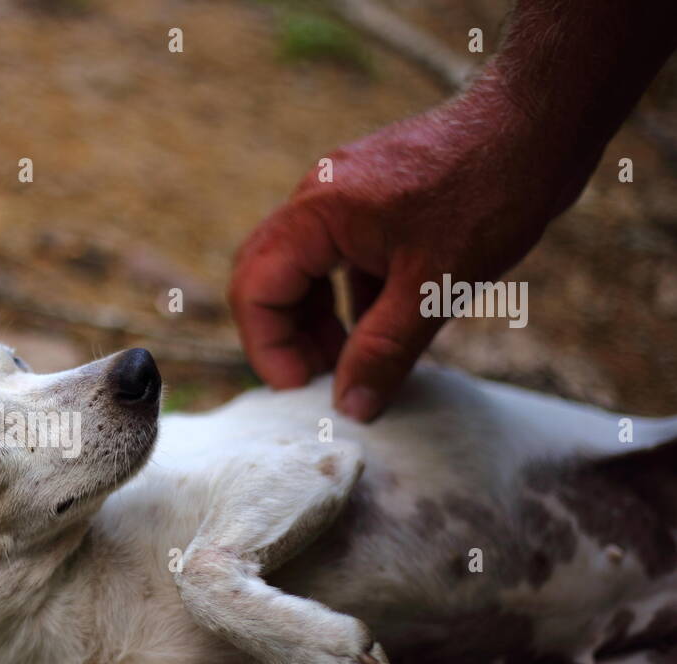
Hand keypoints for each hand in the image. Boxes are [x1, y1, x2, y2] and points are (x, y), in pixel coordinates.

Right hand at [229, 86, 573, 421]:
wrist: (541, 123)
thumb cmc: (490, 192)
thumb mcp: (434, 287)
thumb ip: (384, 351)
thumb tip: (350, 408)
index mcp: (316, 214)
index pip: (254, 290)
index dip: (270, 348)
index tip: (307, 389)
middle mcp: (316, 199)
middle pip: (266, 280)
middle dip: (287, 337)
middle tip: (326, 379)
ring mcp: (342, 196)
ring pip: (301, 271)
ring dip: (317, 322)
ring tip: (356, 361)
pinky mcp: (370, 201)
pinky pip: (337, 257)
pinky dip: (348, 299)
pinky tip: (384, 329)